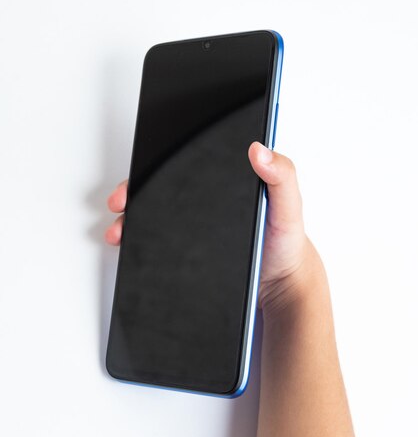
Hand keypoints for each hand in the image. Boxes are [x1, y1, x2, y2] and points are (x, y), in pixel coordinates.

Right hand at [105, 142, 312, 313]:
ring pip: (157, 213)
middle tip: (121, 200)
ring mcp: (198, 223)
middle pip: (165, 186)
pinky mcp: (192, 248)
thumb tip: (259, 149)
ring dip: (134, 217)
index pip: (191, 161)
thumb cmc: (285, 245)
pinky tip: (133, 245)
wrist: (280, 287)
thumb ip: (282, 178)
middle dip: (136, 190)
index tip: (144, 169)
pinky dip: (143, 240)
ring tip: (121, 229)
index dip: (163, 160)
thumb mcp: (290, 208)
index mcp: (231, 180)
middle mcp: (210, 198)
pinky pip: (162, 239)